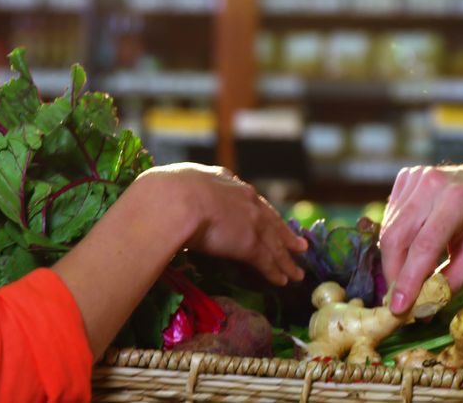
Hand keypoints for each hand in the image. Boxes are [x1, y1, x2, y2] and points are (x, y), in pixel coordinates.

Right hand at [131, 163, 306, 285]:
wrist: (174, 200)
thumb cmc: (163, 191)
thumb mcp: (174, 182)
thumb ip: (179, 189)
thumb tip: (164, 193)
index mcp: (224, 181)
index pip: (248, 199)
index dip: (259, 211)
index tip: (268, 218)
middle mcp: (244, 198)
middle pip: (270, 221)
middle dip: (284, 235)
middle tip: (299, 245)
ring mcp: (250, 221)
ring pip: (274, 244)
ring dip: (286, 261)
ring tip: (296, 273)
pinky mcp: (250, 243)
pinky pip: (267, 260)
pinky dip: (276, 271)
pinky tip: (283, 281)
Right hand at [379, 152, 462, 314]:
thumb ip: (451, 281)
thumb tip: (422, 308)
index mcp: (457, 200)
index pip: (423, 246)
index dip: (408, 280)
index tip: (398, 309)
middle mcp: (431, 183)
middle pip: (396, 236)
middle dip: (393, 274)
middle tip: (399, 302)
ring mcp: (416, 177)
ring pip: (389, 228)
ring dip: (393, 260)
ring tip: (408, 280)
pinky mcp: (407, 177)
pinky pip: (391, 217)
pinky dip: (396, 240)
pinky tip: (412, 251)